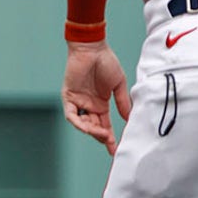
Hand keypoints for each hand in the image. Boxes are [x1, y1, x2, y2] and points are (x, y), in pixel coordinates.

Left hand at [61, 40, 131, 154]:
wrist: (93, 48)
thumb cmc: (106, 62)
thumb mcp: (118, 85)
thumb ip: (122, 102)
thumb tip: (128, 119)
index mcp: (101, 104)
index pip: (105, 125)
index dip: (111, 138)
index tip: (117, 149)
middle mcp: (89, 105)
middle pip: (94, 128)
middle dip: (102, 138)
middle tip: (112, 144)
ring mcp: (78, 102)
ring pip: (83, 124)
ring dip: (93, 131)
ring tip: (104, 135)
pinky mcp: (69, 96)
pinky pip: (71, 114)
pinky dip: (79, 123)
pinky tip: (88, 127)